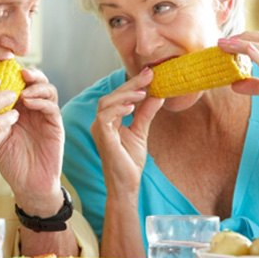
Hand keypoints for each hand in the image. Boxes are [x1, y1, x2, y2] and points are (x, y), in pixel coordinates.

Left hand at [0, 68, 63, 213]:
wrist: (28, 185)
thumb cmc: (11, 162)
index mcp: (19, 109)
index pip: (18, 84)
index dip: (11, 73)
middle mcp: (34, 110)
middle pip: (36, 82)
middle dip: (28, 73)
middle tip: (17, 71)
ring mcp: (46, 117)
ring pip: (48, 90)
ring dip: (36, 85)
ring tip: (22, 87)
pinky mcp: (56, 127)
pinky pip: (52, 108)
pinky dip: (41, 101)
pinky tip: (28, 102)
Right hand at [91, 67, 163, 196]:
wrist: (126, 184)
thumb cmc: (129, 161)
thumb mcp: (141, 131)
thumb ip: (147, 113)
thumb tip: (159, 95)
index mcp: (109, 120)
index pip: (119, 96)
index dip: (133, 84)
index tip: (150, 73)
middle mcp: (101, 122)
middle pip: (112, 95)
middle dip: (131, 84)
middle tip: (149, 75)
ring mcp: (99, 129)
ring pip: (106, 102)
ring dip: (125, 94)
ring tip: (143, 92)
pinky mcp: (102, 137)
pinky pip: (104, 117)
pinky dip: (118, 109)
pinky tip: (132, 107)